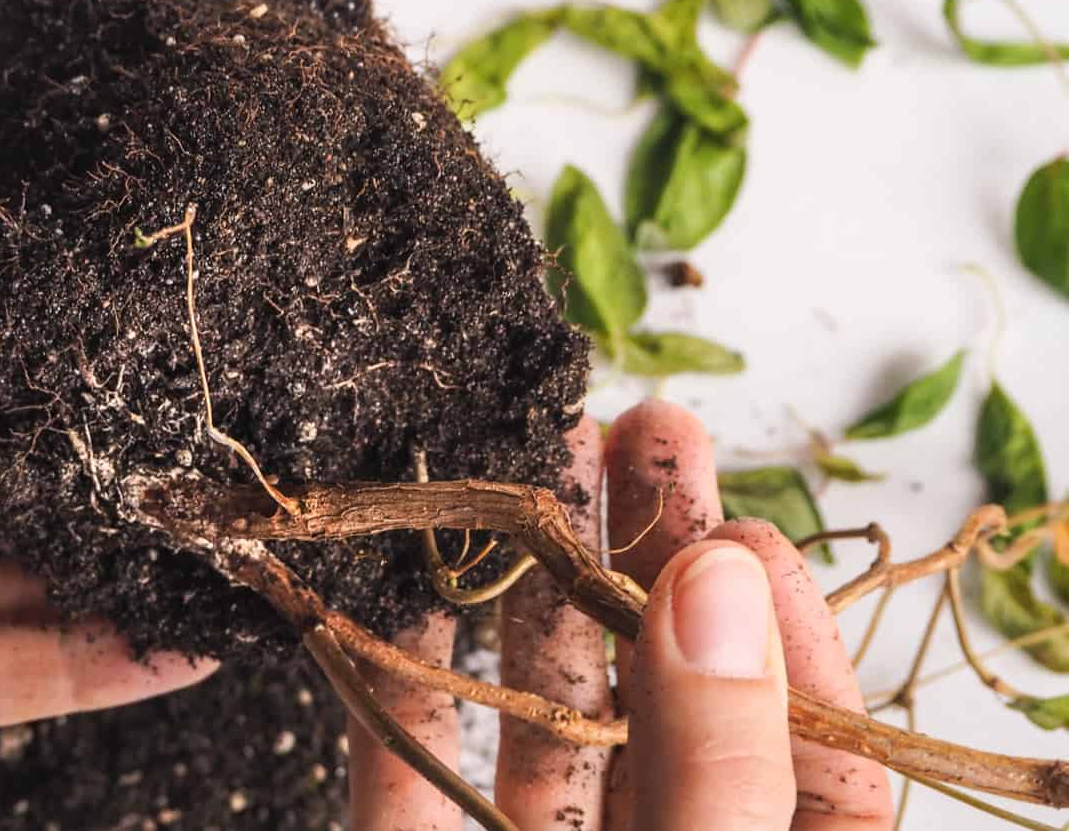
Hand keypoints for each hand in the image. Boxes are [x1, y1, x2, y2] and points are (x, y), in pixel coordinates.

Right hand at [347, 400, 896, 830]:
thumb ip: (718, 764)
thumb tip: (719, 583)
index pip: (816, 767)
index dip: (790, 639)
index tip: (743, 531)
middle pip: (662, 704)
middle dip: (647, 562)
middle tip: (640, 432)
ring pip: (535, 721)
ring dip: (523, 594)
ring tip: (525, 464)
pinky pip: (407, 778)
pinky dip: (395, 684)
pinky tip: (400, 589)